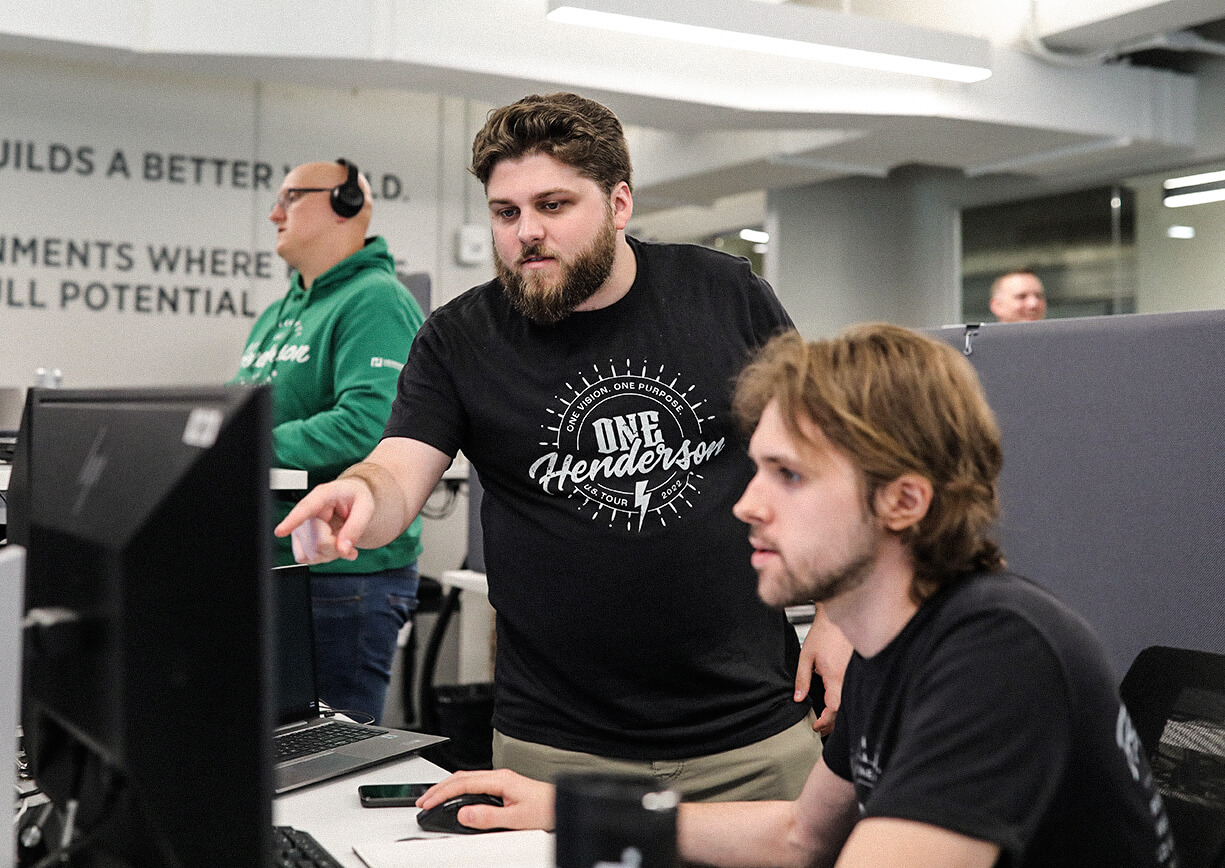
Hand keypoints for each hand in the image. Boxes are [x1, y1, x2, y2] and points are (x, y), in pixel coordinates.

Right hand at [274, 477, 373, 562]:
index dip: (292, 520)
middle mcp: (307, 510)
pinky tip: (330, 546)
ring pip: (312, 553)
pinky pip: (305, 559)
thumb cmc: (355, 499)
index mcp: (323, 495)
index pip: (306, 508)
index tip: (280, 531)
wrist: (350, 501)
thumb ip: (356, 528)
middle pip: (318, 542)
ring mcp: (300, 526)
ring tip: (341, 540)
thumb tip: (343, 550)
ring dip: (331, 553)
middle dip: (338, 547)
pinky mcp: (298, 540)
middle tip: (349, 542)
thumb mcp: (366, 507)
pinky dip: (322, 557)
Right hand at [417, 769, 556, 831]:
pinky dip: (458, 790)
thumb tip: (464, 814)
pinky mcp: (502, 786)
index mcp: (500, 780)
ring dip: (447, 788)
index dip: (442, 793)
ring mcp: (500, 780)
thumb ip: (489, 816)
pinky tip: (454, 797)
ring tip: (432, 799)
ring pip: (466, 779)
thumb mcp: (516, 819)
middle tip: (422, 801)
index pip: (463, 783)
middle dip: (439, 788)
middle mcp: (499, 776)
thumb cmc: (545, 809)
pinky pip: (474, 784)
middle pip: (461, 777)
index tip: (428, 804)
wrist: (561, 805)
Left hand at [794, 605, 852, 735]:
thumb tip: (798, 697)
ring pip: (849, 701)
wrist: (837, 617)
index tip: (816, 726)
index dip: (824, 722)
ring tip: (828, 720)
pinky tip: (837, 703)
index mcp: (835, 677)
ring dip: (839, 713)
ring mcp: (854, 674)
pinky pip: (852, 690)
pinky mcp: (856, 670)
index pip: (832, 709)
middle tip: (821, 729)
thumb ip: (802, 679)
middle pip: (843, 709)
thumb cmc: (824, 633)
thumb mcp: (806, 656)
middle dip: (832, 723)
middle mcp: (847, 678)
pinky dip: (844, 701)